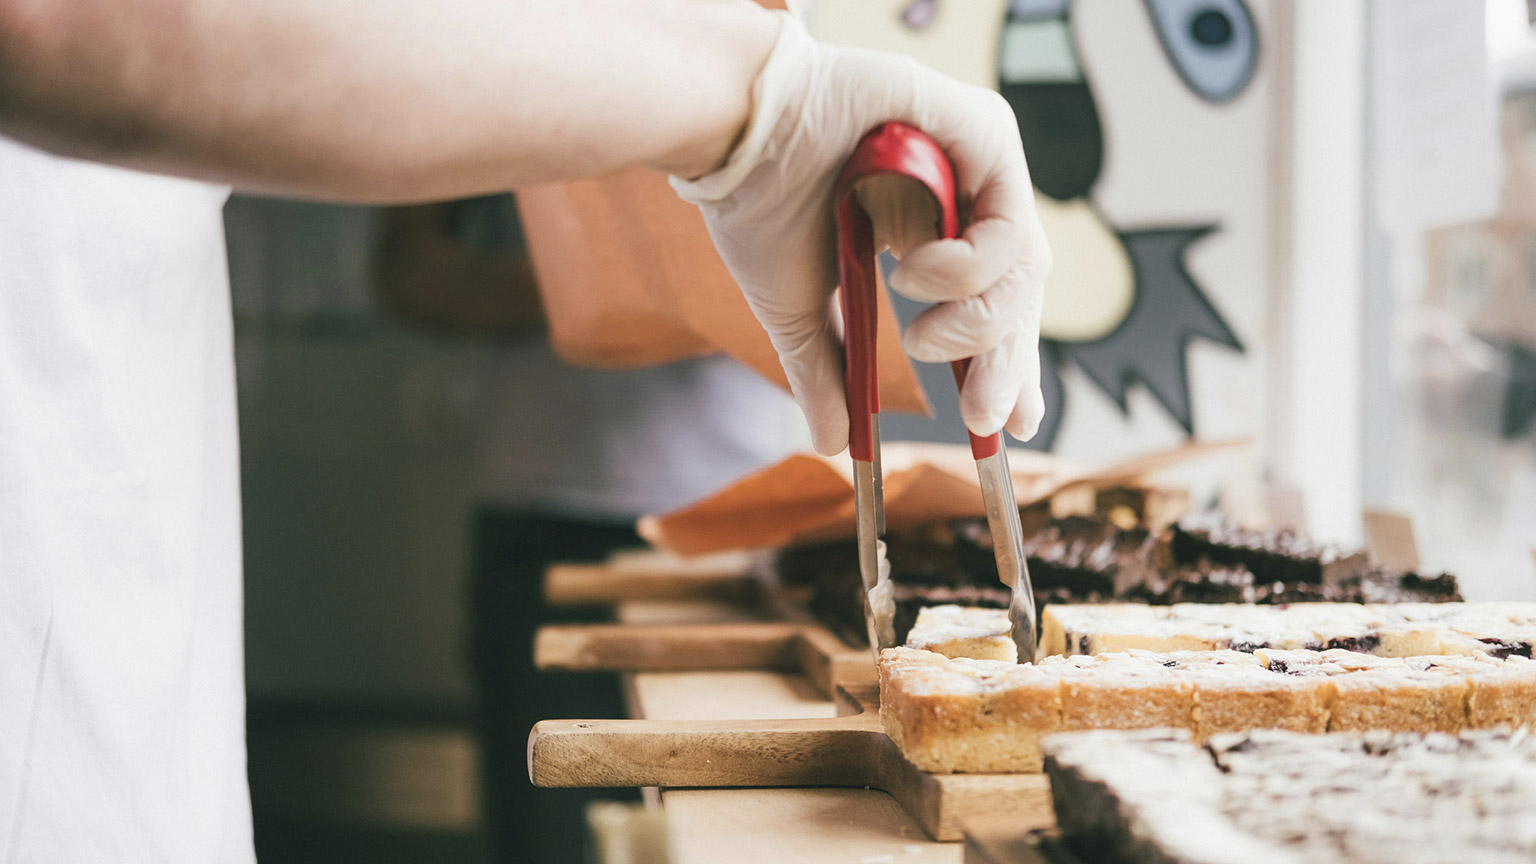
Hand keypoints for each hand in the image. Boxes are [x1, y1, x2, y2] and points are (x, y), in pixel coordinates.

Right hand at [672, 12, 1049, 456]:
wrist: (734, 140)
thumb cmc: (760, 205)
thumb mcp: (800, 312)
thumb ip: (828, 372)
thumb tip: (831, 445)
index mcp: (928, 233)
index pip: (993, 307)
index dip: (1008, 367)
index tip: (1007, 426)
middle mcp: (962, 195)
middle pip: (1020, 292)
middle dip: (1007, 365)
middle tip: (983, 417)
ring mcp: (976, 161)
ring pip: (1025, 265)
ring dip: (978, 323)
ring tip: (921, 340)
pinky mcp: (983, 129)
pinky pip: (1011, 221)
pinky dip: (970, 268)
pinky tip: (913, 273)